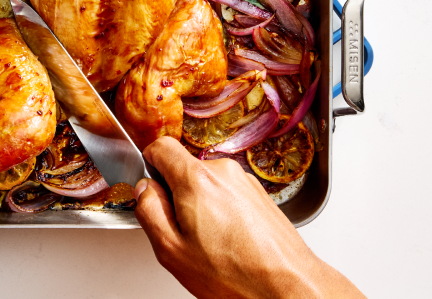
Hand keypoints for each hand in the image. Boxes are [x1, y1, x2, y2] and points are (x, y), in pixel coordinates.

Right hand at [133, 137, 364, 298]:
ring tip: (209, 240)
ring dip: (200, 204)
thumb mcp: (171, 249)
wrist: (286, 285)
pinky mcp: (258, 193)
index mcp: (196, 179)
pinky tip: (227, 239)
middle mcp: (223, 172)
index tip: (152, 189)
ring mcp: (243, 181)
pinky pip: (226, 192)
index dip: (149, 166)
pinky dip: (221, 210)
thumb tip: (144, 190)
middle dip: (176, 193)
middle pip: (183, 167)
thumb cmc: (236, 273)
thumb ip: (149, 211)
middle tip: (182, 230)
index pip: (161, 146)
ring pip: (205, 181)